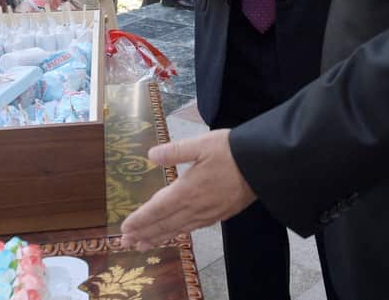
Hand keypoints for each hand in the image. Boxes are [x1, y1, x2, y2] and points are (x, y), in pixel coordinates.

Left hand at [120, 130, 255, 249]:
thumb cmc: (232, 151)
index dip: (140, 220)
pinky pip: (193, 228)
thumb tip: (150, 155)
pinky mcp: (220, 214)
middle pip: (164, 224)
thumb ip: (175, 151)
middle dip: (144, 234)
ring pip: (178, 229)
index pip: (157, 209)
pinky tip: (176, 233)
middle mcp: (195, 207)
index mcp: (187, 190)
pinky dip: (179, 233)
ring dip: (159, 237)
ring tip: (144, 245)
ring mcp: (208, 213)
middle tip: (126, 243)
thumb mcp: (202, 144)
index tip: (125, 229)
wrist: (263, 165)